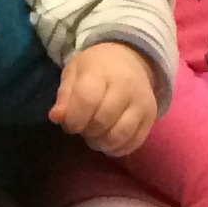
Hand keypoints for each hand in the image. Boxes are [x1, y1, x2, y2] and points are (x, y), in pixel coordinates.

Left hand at [51, 43, 160, 157]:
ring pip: (120, 135)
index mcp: (101, 71)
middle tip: (84, 127)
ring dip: (102, 142)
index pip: (87, 100)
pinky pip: (135, 142)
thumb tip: (56, 118)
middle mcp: (126, 86)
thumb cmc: (96, 67)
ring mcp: (141, 102)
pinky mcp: (151, 116)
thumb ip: (64, 96)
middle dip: (87, 131)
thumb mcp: (74, 73)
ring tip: (96, 136)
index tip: (71, 125)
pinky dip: (118, 148)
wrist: (131, 58)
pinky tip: (109, 141)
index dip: (74, 119)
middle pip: (102, 121)